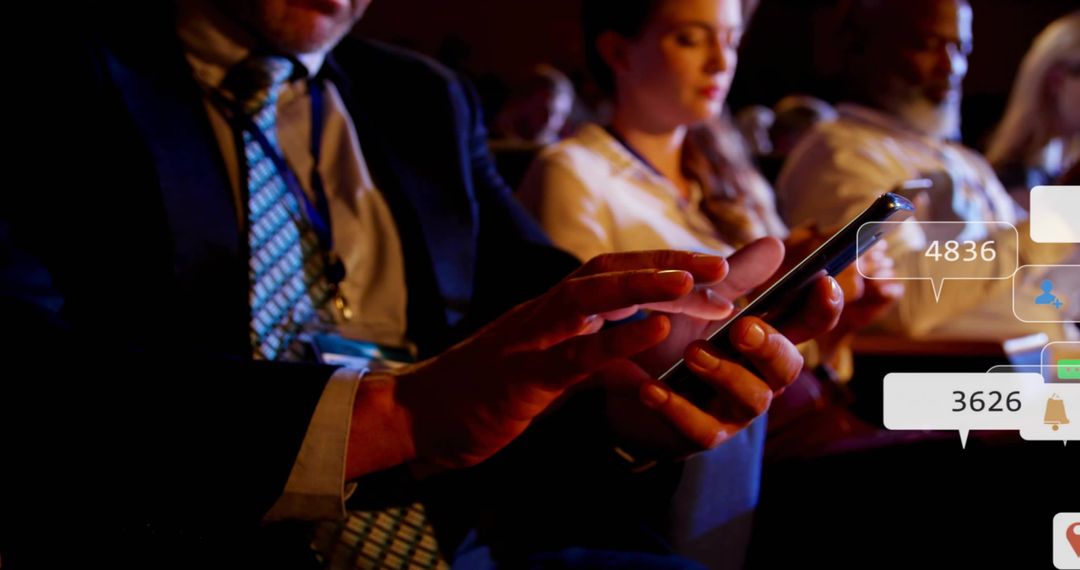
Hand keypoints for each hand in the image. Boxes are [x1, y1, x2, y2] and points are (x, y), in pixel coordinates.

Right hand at [344, 250, 730, 477]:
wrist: (419, 418)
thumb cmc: (485, 393)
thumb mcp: (551, 376)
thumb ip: (595, 363)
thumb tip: (644, 361)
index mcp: (554, 313)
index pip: (615, 275)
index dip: (664, 266)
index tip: (715, 267)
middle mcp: (544, 313)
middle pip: (610, 271)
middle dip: (668, 262)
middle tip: (724, 263)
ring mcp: (530, 338)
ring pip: (591, 297)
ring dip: (645, 283)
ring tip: (696, 280)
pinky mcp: (521, 375)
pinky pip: (574, 354)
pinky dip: (617, 341)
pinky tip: (654, 331)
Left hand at [604, 238, 844, 458]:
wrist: (627, 389)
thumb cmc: (673, 342)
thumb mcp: (698, 304)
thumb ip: (735, 277)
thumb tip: (776, 243)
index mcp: (766, 341)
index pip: (808, 326)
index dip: (822, 309)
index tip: (823, 285)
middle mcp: (761, 378)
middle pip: (787, 366)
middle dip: (770, 346)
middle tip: (744, 327)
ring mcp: (735, 411)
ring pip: (752, 400)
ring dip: (724, 374)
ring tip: (692, 354)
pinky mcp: (702, 435)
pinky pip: (701, 429)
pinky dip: (677, 409)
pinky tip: (651, 389)